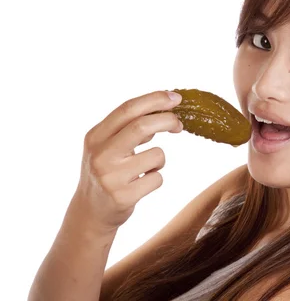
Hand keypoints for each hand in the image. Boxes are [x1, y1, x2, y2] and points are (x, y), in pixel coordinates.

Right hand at [74, 90, 183, 233]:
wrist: (90, 212)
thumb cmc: (107, 172)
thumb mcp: (108, 146)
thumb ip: (129, 129)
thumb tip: (162, 111)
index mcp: (95, 136)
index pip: (127, 109)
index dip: (155, 100)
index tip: (176, 97)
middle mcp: (100, 155)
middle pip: (141, 126)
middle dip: (167, 120)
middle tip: (179, 124)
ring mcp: (111, 177)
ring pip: (157, 155)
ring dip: (159, 160)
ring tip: (144, 169)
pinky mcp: (123, 197)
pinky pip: (158, 178)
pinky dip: (156, 178)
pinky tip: (140, 186)